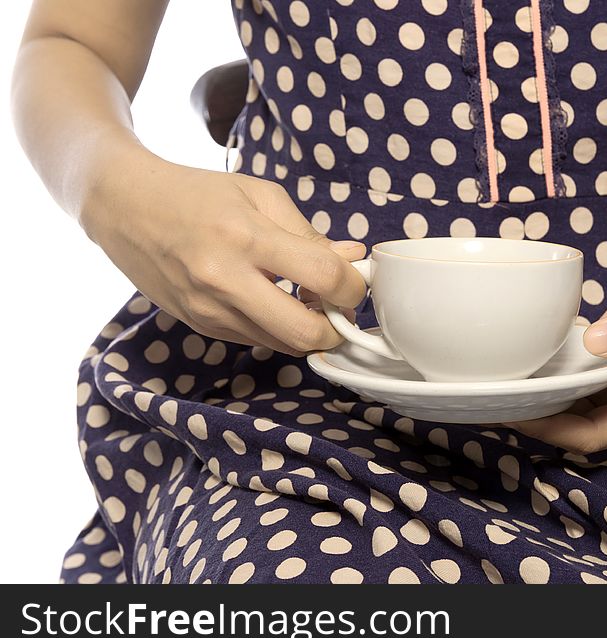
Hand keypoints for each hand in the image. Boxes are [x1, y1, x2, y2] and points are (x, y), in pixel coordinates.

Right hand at [84, 153, 365, 355]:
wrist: (125, 208)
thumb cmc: (198, 194)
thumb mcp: (260, 195)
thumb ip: (310, 233)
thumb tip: (353, 259)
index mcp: (246, 238)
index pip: (324, 278)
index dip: (353, 286)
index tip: (355, 280)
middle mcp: (225, 281)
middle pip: (306, 334)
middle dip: (338, 328)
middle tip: (342, 308)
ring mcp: (211, 311)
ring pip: (284, 345)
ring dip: (310, 331)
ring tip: (310, 301)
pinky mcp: (202, 327)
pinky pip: (259, 340)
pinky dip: (280, 329)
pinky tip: (277, 302)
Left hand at [506, 269, 606, 453]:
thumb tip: (598, 344)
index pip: (590, 435)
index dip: (550, 430)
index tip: (514, 411)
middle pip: (570, 432)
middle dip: (532, 420)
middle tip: (490, 398)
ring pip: (564, 416)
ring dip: (532, 405)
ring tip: (493, 388)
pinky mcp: (600, 385)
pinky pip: (566, 394)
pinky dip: (542, 386)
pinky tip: (515, 372)